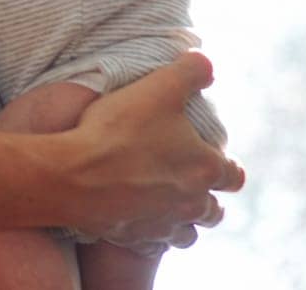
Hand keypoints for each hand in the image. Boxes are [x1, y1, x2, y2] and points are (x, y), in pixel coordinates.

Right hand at [63, 53, 244, 250]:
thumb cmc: (117, 131)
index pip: (233, 175)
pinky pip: (154, 244)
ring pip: (188, 234)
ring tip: (169, 208)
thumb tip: (207, 63)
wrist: (72, 174)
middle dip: (208, 200)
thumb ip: (189, 72)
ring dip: (184, 222)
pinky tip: (138, 218)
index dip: (228, 168)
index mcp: (203, 168)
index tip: (219, 162)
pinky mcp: (134, 237)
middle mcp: (190, 202)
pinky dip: (153, 233)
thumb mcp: (157, 88)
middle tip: (192, 186)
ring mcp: (162, 224)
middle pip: (214, 211)